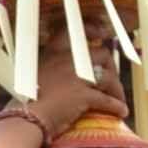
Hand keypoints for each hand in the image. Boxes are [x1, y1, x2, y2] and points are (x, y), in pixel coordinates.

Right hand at [36, 10, 122, 130]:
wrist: (25, 118)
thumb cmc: (25, 101)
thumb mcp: (33, 77)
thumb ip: (49, 71)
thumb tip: (60, 78)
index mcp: (52, 53)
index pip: (73, 32)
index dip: (90, 30)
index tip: (101, 33)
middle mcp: (67, 60)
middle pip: (101, 55)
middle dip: (111, 67)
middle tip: (112, 80)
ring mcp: (77, 77)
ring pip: (107, 78)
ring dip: (117, 90)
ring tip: (119, 99)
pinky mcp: (84, 96)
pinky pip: (107, 100)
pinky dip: (117, 106)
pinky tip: (121, 112)